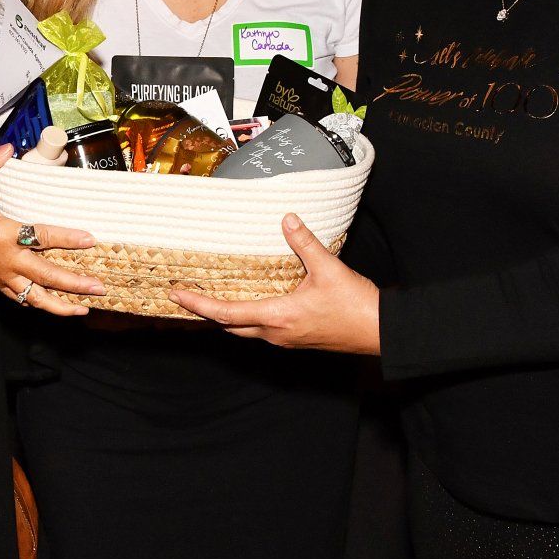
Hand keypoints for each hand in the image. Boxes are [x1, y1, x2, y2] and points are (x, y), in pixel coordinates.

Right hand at [0, 143, 104, 315]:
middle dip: (74, 283)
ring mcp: (2, 274)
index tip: (90, 238)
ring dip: (61, 305)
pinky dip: (41, 305)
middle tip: (99, 286)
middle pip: (46, 276)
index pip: (42, 236)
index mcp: (2, 234)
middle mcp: (5, 259)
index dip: (68, 238)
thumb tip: (9, 148)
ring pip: (35, 297)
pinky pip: (22, 299)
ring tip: (84, 308)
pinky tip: (59, 307)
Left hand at [171, 214, 381, 351]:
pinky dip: (245, 318)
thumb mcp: (328, 269)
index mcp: (278, 317)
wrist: (382, 332)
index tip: (177, 295)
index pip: (227, 313)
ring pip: (245, 330)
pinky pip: (261, 330)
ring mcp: (286, 339)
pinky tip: (247, 303)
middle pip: (230, 326)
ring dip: (226, 316)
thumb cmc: (356, 306)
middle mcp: (276, 333)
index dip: (199, 305)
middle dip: (205, 312)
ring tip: (209, 298)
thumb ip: (305, 243)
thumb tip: (287, 219)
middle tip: (185, 296)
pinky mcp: (296, 339)